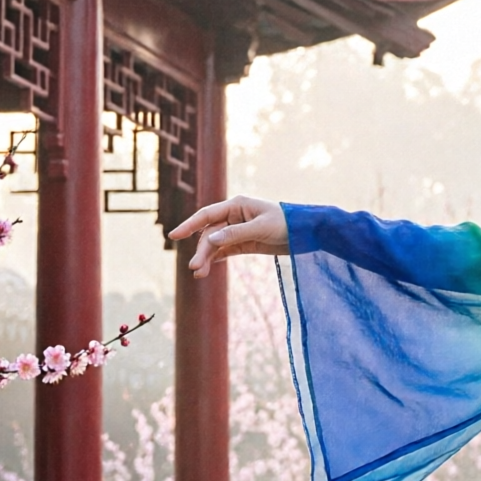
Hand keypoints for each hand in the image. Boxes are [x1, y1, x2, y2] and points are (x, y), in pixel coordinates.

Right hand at [169, 196, 288, 277]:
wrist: (307, 233)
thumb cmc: (287, 224)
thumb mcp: (261, 228)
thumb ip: (236, 234)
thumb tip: (211, 239)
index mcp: (237, 205)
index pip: (207, 215)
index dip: (189, 225)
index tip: (173, 235)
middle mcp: (234, 216)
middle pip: (210, 234)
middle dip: (202, 250)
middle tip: (195, 268)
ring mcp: (239, 230)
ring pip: (216, 244)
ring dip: (208, 258)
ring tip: (200, 274)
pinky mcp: (245, 243)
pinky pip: (226, 251)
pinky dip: (217, 259)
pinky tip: (208, 269)